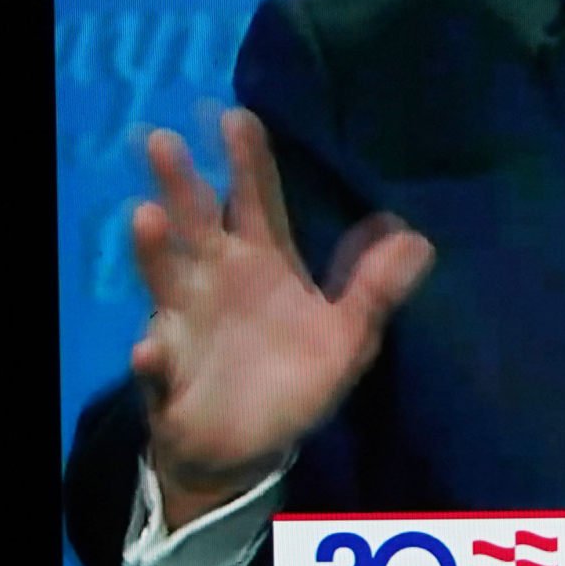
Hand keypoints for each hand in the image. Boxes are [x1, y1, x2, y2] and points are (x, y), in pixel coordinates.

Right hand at [126, 108, 434, 529]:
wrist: (246, 450)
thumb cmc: (294, 380)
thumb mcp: (347, 337)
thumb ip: (375, 289)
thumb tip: (417, 237)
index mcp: (263, 264)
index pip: (254, 201)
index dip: (246, 161)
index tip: (237, 115)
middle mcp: (216, 282)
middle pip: (197, 223)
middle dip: (181, 183)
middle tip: (162, 140)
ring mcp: (184, 324)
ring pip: (165, 280)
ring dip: (153, 251)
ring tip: (147, 218)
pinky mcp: (167, 376)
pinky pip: (155, 365)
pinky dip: (150, 358)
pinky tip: (148, 351)